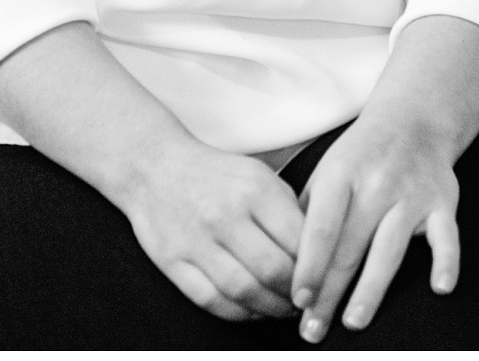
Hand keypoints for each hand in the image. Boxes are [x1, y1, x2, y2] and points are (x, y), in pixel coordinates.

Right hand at [123, 134, 306, 322]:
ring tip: (282, 308)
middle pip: (273, 270)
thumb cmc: (216, 175)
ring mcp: (197, 239)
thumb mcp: (259, 176)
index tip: (323, 280)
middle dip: (295, 295)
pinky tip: (251, 309)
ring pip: (244, 291)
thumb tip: (319, 253)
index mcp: (255, 189)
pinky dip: (238, 313)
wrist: (155, 165)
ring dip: (270, 308)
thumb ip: (288, 211)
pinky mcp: (173, 261)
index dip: (316, 269)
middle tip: (305, 301)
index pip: (298, 240)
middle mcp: (226, 214)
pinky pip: (211, 300)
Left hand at [290, 111, 459, 342]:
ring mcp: (411, 193)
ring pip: (390, 248)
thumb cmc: (360, 156)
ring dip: (371, 289)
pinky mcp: (443, 203)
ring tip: (354, 321)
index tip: (298, 299)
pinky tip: (440, 288)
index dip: (309, 265)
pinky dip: (446, 262)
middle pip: (350, 246)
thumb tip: (285, 266)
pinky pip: (447, 236)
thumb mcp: (327, 172)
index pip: (321, 226)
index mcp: (341, 173)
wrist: (413, 119)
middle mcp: (376, 182)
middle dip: (330, 293)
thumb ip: (307, 214)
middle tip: (314, 331)